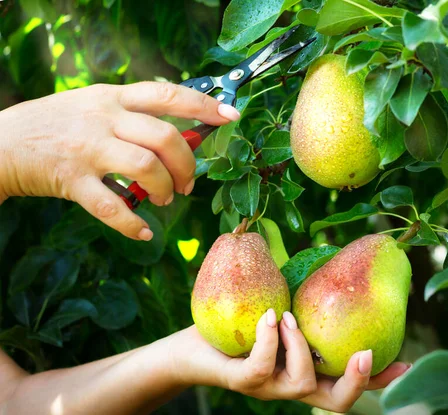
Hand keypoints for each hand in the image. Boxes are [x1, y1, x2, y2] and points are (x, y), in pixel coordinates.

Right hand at [0, 81, 239, 240]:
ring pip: (145, 167)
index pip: (168, 95)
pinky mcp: (70, 180)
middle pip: (165, 136)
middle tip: (188, 183)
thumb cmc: (57, 125)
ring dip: (165, 188)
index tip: (232, 117)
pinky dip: (132, 224)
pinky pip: (111, 206)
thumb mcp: (94, 105)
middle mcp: (103, 118)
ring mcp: (87, 148)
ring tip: (165, 198)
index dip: (204, 106)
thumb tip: (182, 136)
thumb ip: (133, 116)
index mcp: (113, 97)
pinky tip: (144, 231)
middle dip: (187, 164)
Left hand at [167, 309, 410, 412]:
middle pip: (337, 403)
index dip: (379, 379)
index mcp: (306, 371)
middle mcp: (291, 386)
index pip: (349, 383)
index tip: (406, 362)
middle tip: (367, 354)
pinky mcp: (241, 381)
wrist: (192, 345)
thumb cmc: (239, 324)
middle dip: (358, 382)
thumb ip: (304, 296)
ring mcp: (268, 387)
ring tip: (287, 316)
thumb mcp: (279, 307)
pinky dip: (270, 339)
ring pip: (301, 384)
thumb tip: (331, 255)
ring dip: (300, 346)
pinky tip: (269, 315)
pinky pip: (261, 367)